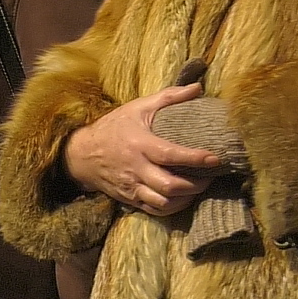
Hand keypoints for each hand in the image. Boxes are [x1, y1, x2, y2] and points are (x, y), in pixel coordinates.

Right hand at [62, 83, 218, 215]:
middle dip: (196, 185)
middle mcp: (136, 168)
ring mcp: (132, 187)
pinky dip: (173, 208)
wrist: (82, 153)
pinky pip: (155, 211)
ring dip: (187, 199)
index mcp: (139, 144)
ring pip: (164, 203)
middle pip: (170, 186)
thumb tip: (198, 88)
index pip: (170, 155)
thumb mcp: (138, 107)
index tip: (215, 159)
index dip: (195, 159)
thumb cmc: (114, 127)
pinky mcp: (130, 199)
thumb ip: (169, 97)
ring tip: (199, 188)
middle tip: (211, 176)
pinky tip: (183, 198)